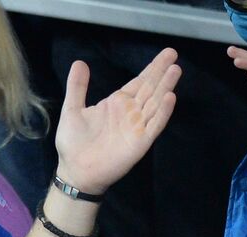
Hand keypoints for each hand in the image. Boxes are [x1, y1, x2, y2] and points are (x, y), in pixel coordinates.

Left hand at [54, 48, 179, 196]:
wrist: (74, 172)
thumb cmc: (73, 143)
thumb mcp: (72, 110)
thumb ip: (77, 87)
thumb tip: (79, 62)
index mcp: (117, 103)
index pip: (139, 81)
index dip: (153, 68)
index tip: (168, 53)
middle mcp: (130, 112)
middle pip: (150, 88)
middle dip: (162, 72)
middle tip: (174, 54)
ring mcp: (137, 127)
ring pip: (155, 103)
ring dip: (165, 87)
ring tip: (175, 70)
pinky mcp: (140, 142)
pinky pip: (154, 125)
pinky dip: (162, 112)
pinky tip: (169, 98)